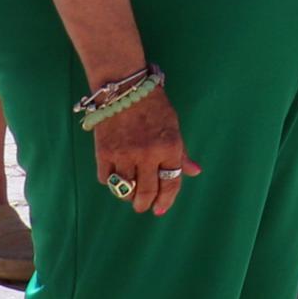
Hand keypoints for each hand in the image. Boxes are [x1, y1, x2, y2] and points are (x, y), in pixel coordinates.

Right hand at [91, 90, 204, 219]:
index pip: (171, 182)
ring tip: (130, 195)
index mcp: (170, 147)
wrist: (125, 89)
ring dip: (128, 196)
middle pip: (146, 192)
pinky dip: (111, 183)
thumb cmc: (154, 107)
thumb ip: (181, 153)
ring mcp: (124, 155)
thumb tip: (194, 172)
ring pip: (124, 189)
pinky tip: (116, 179)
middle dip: (145, 204)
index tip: (160, 209)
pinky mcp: (103, 153)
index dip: (166, 199)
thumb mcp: (174, 127)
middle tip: (144, 207)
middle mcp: (147, 154)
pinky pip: (106, 179)